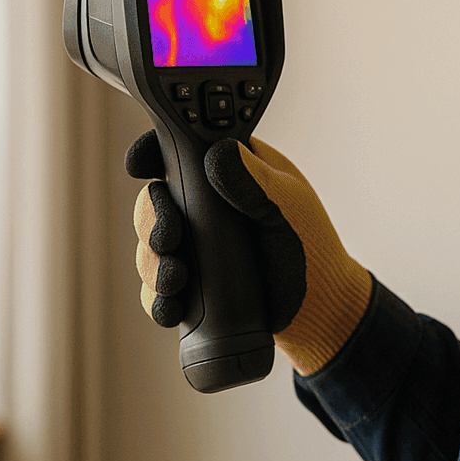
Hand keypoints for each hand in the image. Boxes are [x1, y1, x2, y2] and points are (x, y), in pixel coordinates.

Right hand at [125, 130, 372, 374]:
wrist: (319, 308)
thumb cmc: (311, 245)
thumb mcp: (288, 205)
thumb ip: (255, 181)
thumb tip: (217, 155)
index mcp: (226, 174)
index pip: (178, 152)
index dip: (152, 154)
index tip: (139, 166)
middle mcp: (202, 208)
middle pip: (152, 201)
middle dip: (151, 219)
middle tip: (169, 237)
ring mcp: (194, 248)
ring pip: (148, 247)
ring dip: (152, 263)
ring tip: (177, 278)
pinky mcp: (191, 287)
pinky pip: (156, 290)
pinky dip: (156, 299)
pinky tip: (170, 307)